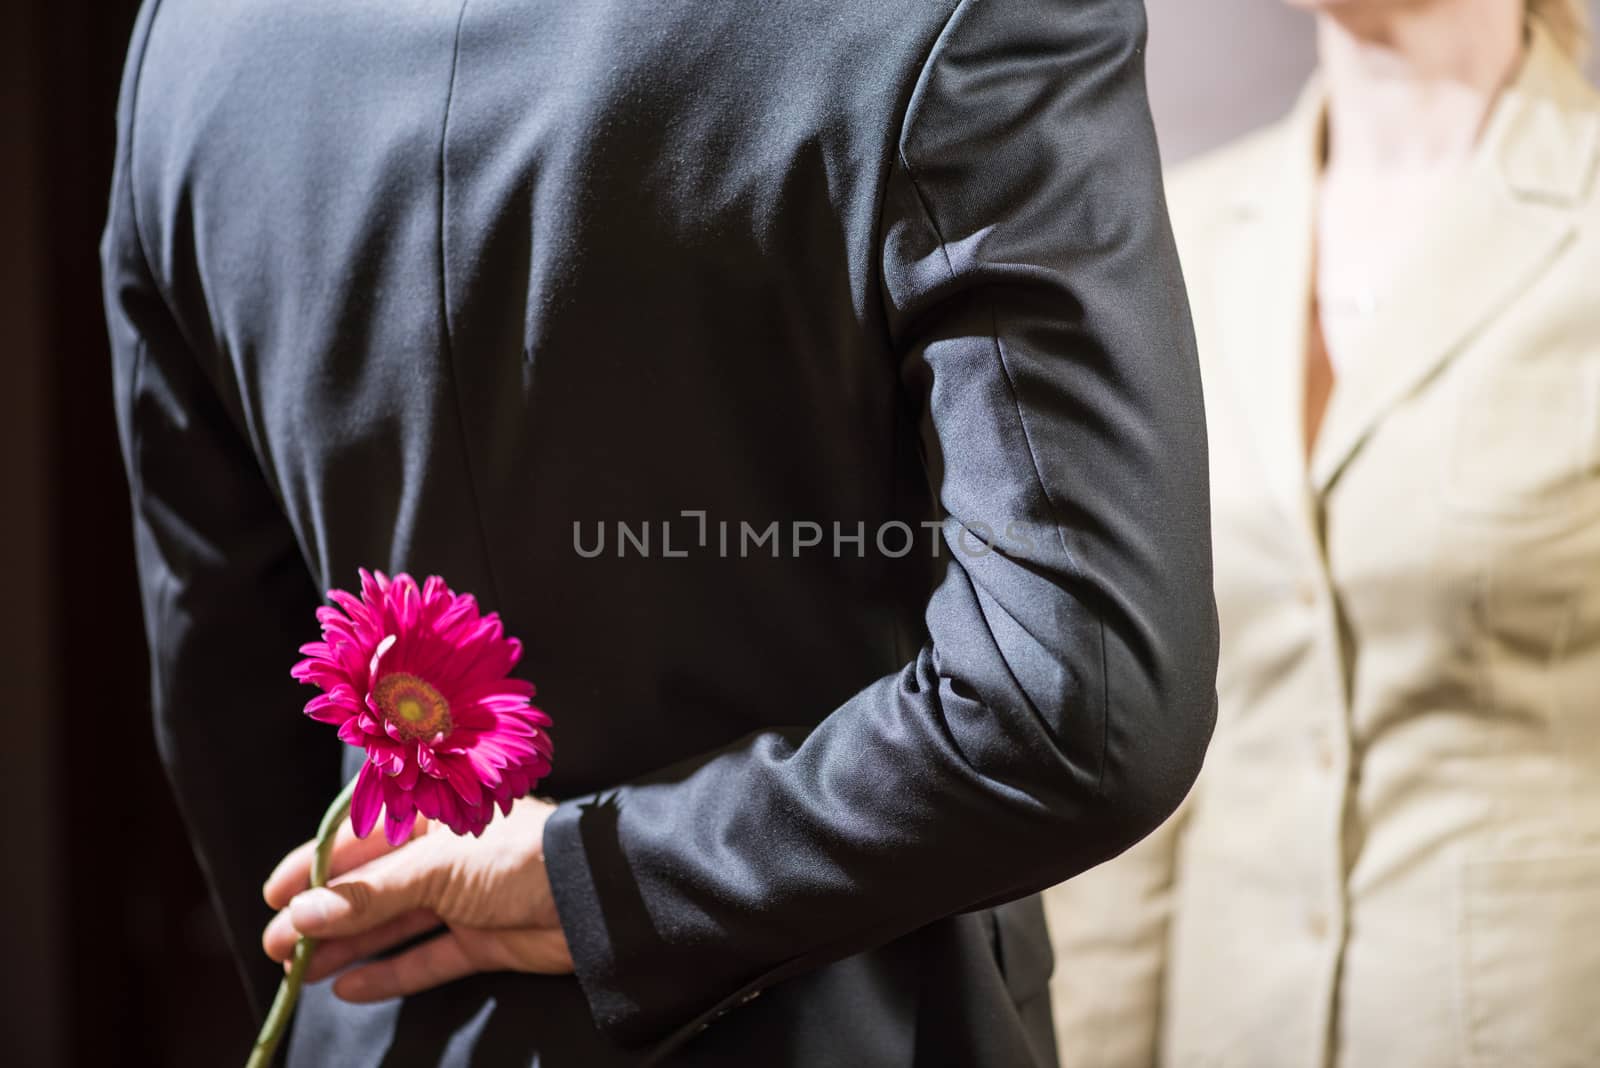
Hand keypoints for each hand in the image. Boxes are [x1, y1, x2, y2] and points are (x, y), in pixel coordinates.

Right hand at [262, 796, 573, 1001]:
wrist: (597, 895)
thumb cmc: (520, 857)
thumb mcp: (437, 867)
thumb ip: (371, 895)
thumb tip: (303, 913)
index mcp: (437, 814)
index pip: (363, 837)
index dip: (316, 865)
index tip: (274, 893)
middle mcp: (448, 852)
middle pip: (373, 884)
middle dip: (323, 913)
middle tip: (275, 944)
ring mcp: (465, 896)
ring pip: (394, 923)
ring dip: (347, 946)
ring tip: (298, 970)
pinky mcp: (484, 938)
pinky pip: (428, 957)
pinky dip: (390, 972)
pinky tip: (348, 987)